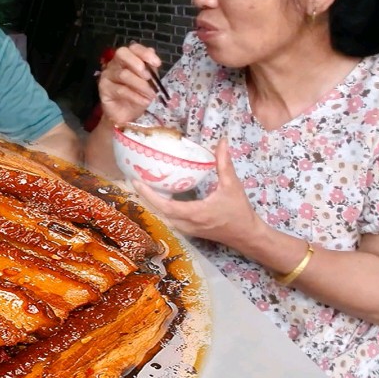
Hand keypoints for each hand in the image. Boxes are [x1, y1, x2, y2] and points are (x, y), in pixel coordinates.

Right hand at [97, 43, 162, 124]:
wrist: (126, 114)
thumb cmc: (137, 95)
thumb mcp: (148, 82)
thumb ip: (150, 69)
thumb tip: (153, 56)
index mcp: (127, 59)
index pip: (133, 48)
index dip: (145, 53)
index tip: (157, 64)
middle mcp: (115, 63)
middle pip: (122, 54)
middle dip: (137, 64)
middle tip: (149, 77)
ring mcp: (107, 75)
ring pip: (123, 74)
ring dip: (141, 85)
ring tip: (151, 95)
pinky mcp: (103, 88)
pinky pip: (120, 90)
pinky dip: (135, 96)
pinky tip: (144, 101)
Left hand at [130, 140, 266, 249]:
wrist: (246, 235)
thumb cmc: (239, 211)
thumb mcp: (232, 186)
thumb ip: (224, 164)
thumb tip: (222, 141)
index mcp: (195, 213)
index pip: (166, 206)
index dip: (149, 195)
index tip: (137, 182)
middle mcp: (186, 224)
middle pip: (157, 212)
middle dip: (144, 197)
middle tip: (132, 180)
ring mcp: (186, 229)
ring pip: (161, 217)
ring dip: (150, 204)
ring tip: (140, 187)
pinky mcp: (187, 230)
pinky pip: (167, 220)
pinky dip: (159, 208)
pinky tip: (155, 196)